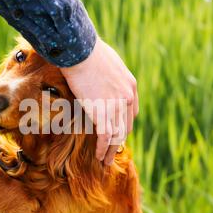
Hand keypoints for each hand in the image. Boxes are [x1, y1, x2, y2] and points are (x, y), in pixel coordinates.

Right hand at [60, 38, 138, 165]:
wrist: (81, 51)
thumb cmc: (89, 51)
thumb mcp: (109, 62)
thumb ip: (111, 75)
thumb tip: (102, 77)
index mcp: (131, 86)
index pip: (131, 113)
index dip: (124, 125)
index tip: (117, 133)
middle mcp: (127, 98)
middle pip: (126, 127)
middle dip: (119, 140)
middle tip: (112, 151)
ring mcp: (116, 107)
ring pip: (117, 136)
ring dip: (111, 151)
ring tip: (106, 161)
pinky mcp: (103, 113)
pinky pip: (105, 137)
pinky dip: (102, 149)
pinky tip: (99, 157)